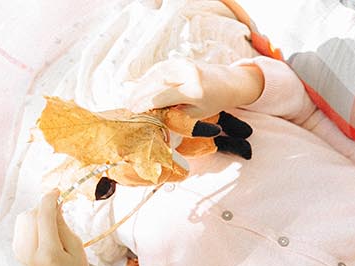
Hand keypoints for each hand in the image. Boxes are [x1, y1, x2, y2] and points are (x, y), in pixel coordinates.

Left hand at [12, 191, 103, 265]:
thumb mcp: (76, 246)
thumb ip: (62, 224)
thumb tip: (52, 204)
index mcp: (48, 253)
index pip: (43, 217)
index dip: (49, 200)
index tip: (57, 191)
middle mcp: (29, 253)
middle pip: (31, 215)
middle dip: (43, 208)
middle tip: (59, 212)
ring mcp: (20, 253)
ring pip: (23, 219)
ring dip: (37, 215)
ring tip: (52, 226)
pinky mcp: (17, 251)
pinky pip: (22, 226)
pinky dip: (32, 223)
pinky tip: (44, 233)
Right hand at [127, 57, 263, 118]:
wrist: (228, 82)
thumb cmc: (213, 102)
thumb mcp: (196, 114)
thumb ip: (175, 115)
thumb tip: (152, 116)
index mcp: (194, 89)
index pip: (162, 97)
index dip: (145, 105)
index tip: (133, 113)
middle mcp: (186, 73)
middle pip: (154, 84)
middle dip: (139, 96)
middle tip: (127, 108)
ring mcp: (181, 63)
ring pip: (153, 75)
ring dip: (139, 87)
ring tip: (130, 100)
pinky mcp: (177, 60)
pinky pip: (156, 70)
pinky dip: (146, 80)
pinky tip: (138, 89)